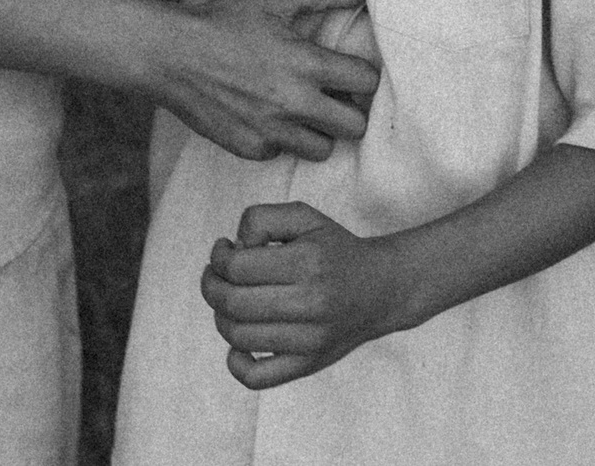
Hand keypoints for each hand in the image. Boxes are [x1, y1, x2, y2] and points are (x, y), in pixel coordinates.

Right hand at [158, 0, 380, 161]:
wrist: (170, 55)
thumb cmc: (224, 22)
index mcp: (307, 64)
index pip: (367, 81)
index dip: (363, 75)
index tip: (351, 71)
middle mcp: (294, 103)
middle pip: (356, 126)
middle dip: (350, 110)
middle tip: (334, 97)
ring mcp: (272, 131)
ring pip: (324, 149)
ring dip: (319, 130)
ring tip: (303, 110)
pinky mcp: (251, 148)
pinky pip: (283, 152)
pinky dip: (280, 139)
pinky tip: (266, 116)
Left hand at [202, 200, 407, 388]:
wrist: (382, 289)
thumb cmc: (335, 249)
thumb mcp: (304, 216)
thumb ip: (261, 219)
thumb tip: (233, 250)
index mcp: (307, 263)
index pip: (236, 268)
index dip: (218, 257)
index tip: (225, 250)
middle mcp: (310, 304)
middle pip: (232, 303)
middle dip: (211, 285)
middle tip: (217, 274)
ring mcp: (309, 340)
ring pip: (238, 336)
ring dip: (220, 315)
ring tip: (230, 298)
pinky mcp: (308, 365)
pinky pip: (257, 377)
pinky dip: (236, 363)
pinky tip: (239, 343)